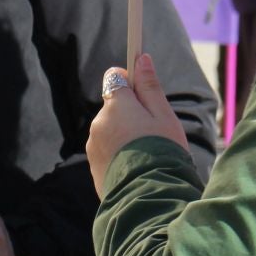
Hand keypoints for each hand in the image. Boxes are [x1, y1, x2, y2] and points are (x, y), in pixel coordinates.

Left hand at [87, 53, 188, 196]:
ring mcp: (93, 146)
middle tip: (154, 132)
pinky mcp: (93, 167)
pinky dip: (119, 154)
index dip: (131, 82)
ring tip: (146, 154)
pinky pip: (108, 152)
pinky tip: (136, 168)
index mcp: (116, 105)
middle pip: (114, 107)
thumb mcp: (163, 116)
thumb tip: (141, 58)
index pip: (115, 77)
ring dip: (124, 136)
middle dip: (131, 114)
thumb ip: (150, 87)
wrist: (148, 197)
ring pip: (111, 130)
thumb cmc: (161, 152)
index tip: (144, 92)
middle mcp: (98, 122)